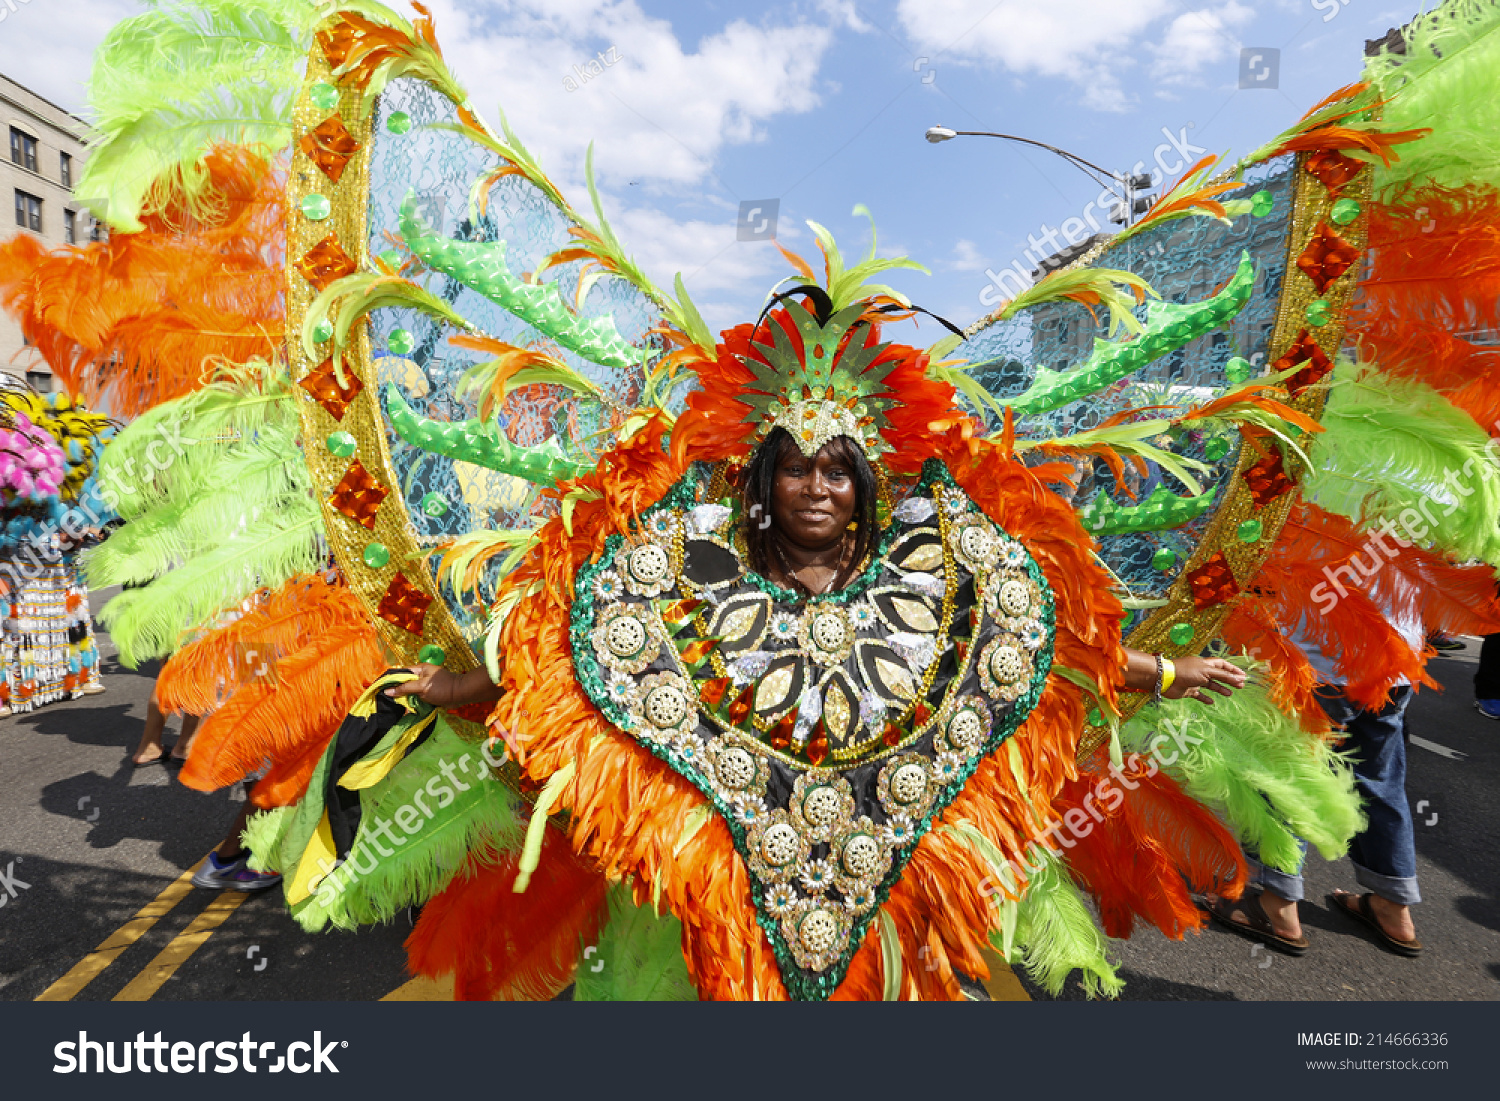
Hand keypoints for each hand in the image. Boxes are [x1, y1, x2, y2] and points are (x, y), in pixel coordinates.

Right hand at [384, 664, 500, 708]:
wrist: (460, 695)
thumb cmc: (442, 687)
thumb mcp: (422, 687)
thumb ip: (405, 688)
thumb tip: (388, 691)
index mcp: (419, 669)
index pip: (401, 673)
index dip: (391, 681)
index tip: (381, 689)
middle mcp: (421, 676)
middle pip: (404, 683)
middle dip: (397, 692)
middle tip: (386, 701)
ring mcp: (425, 686)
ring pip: (410, 692)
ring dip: (404, 700)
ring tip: (394, 707)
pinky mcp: (429, 694)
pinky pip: (417, 698)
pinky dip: (412, 704)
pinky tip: (406, 710)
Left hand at [1163, 656, 1245, 703]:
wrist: (1165, 679)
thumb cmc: (1186, 672)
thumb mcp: (1207, 672)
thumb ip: (1223, 676)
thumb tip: (1239, 679)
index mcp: (1205, 664)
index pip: (1222, 664)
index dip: (1232, 669)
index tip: (1242, 676)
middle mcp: (1200, 671)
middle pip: (1218, 675)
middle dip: (1229, 680)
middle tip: (1240, 686)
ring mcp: (1194, 681)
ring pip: (1210, 685)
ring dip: (1220, 689)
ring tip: (1229, 694)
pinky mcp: (1188, 690)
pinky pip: (1199, 695)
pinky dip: (1205, 698)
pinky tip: (1211, 702)